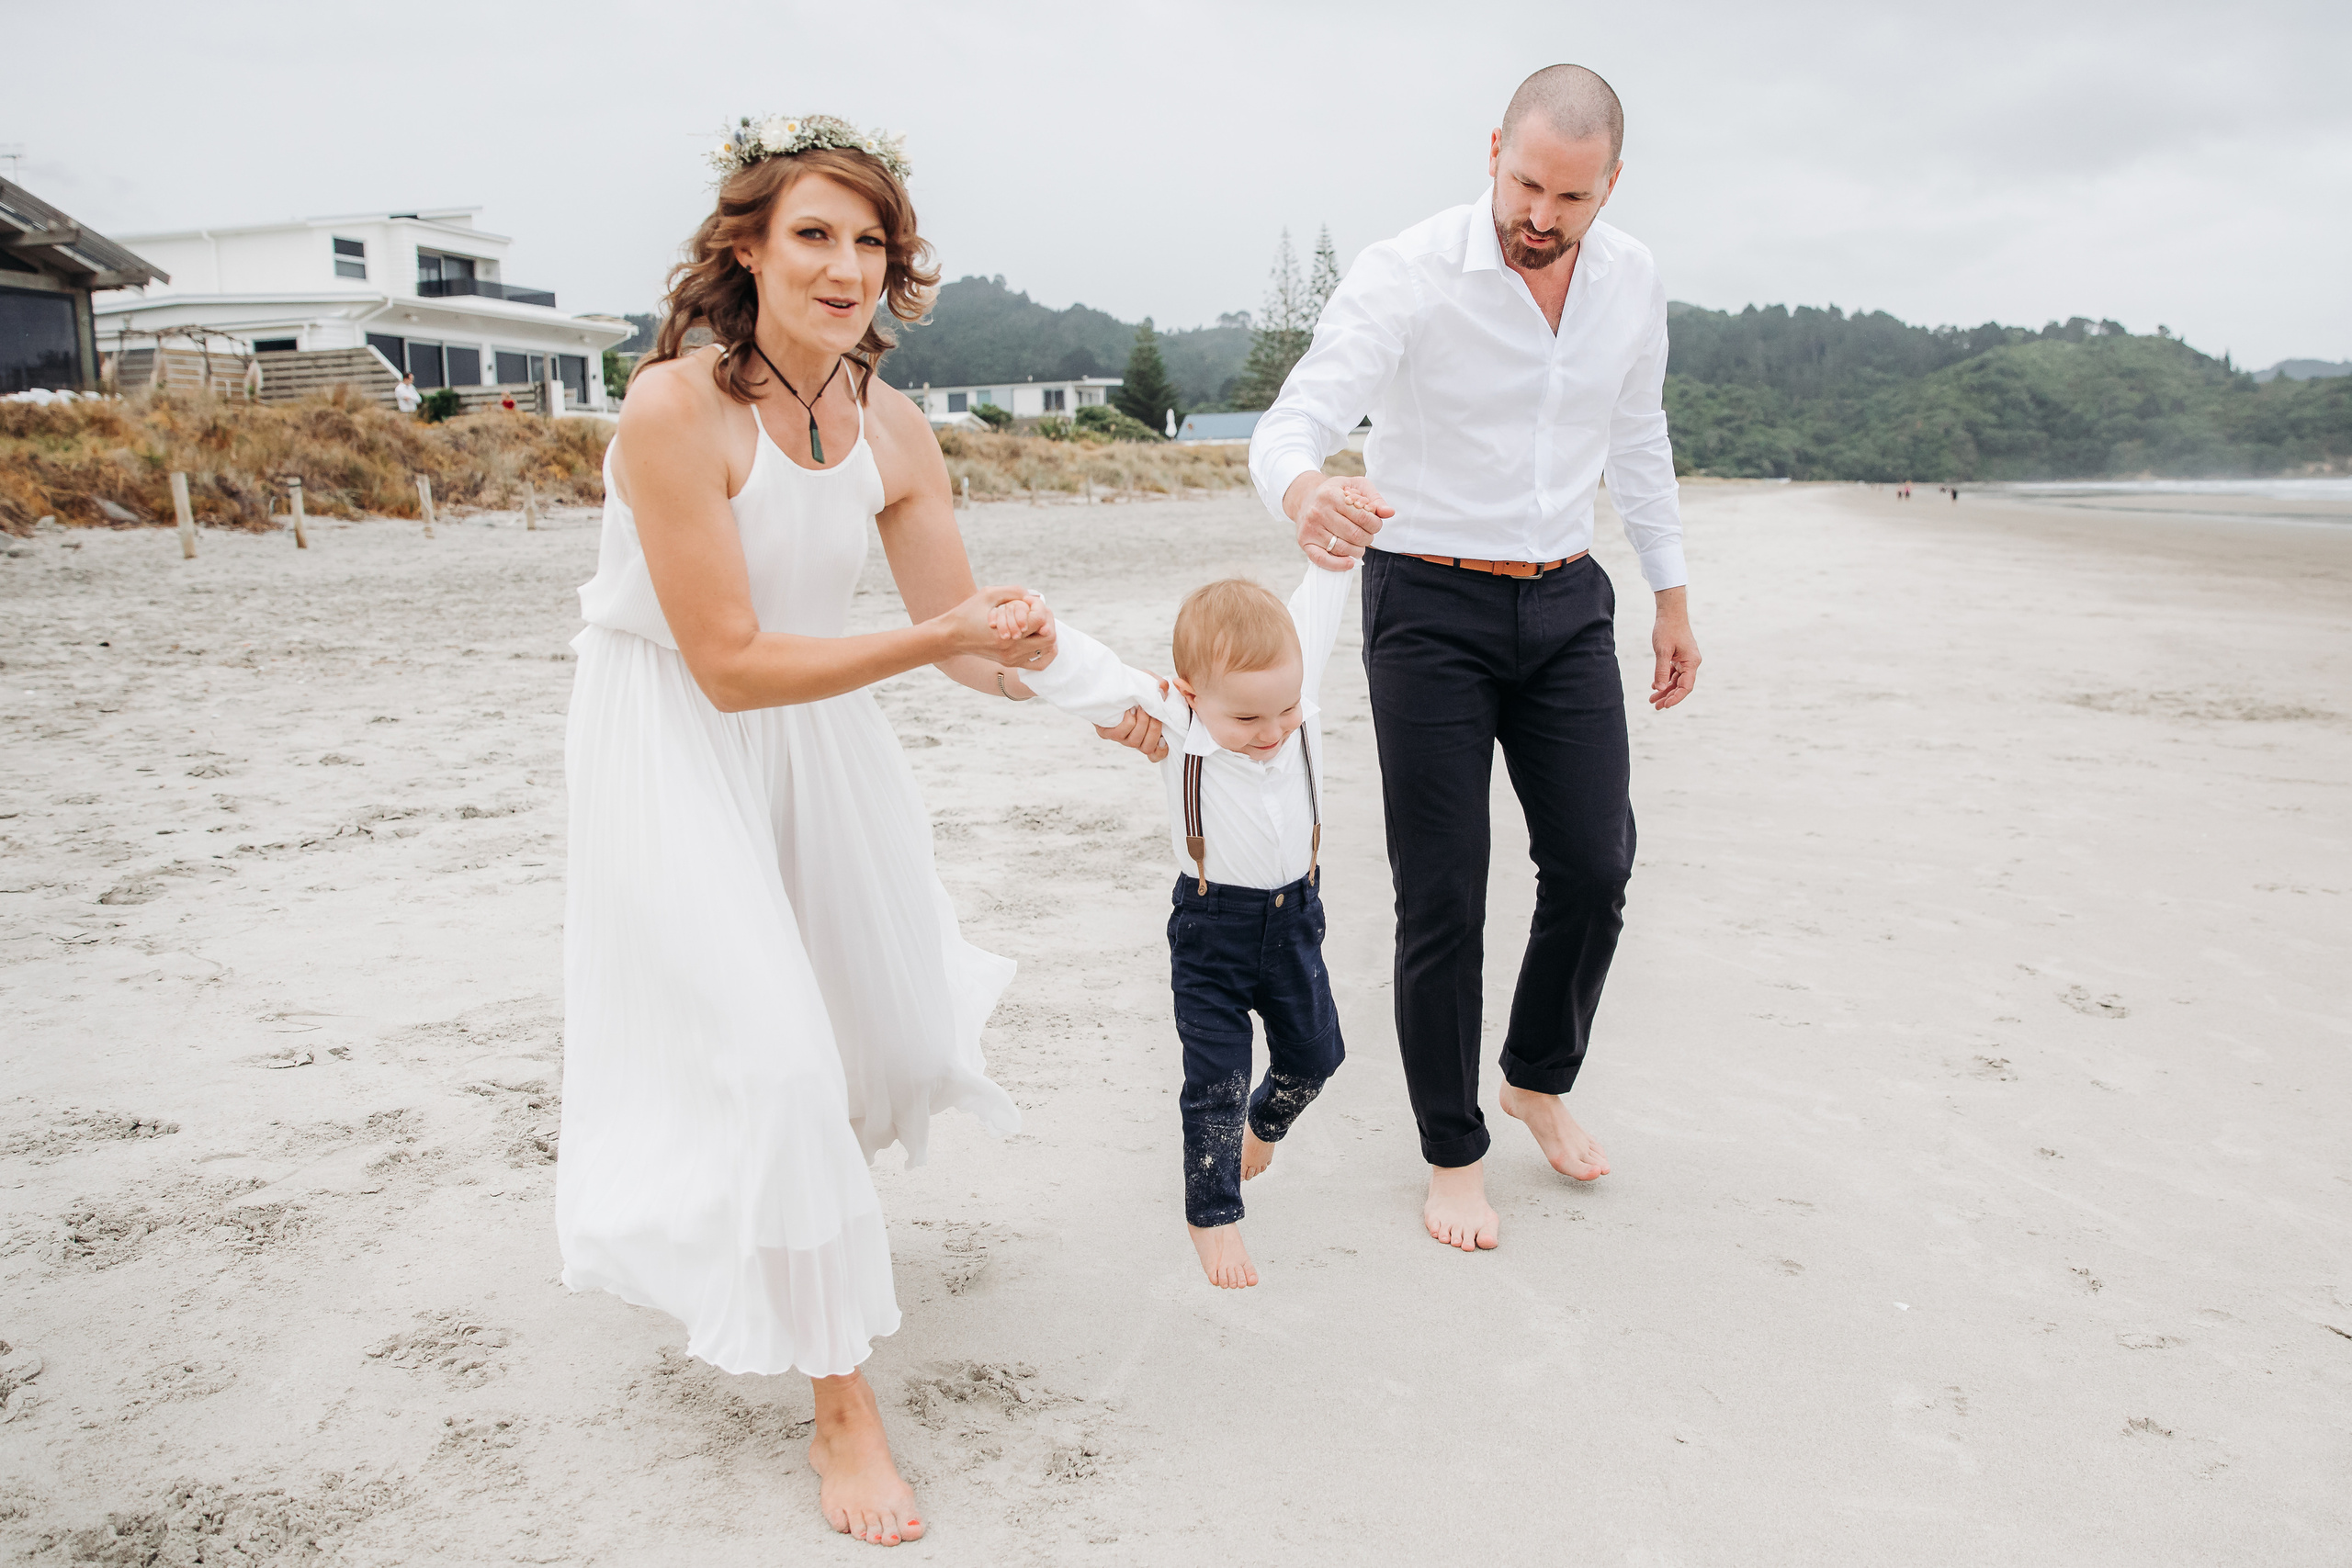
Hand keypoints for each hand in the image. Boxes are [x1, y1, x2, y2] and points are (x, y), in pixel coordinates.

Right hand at [938, 584, 1055, 665]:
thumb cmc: (968, 613)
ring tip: (1036, 622)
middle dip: (1046, 619)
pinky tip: (1039, 637)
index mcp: (1006, 635)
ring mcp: (1013, 660)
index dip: (1038, 605)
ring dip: (1046, 632)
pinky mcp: (1011, 663)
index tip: (1027, 600)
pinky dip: (1045, 649)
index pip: (1040, 620)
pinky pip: (1040, 663)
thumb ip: (1014, 591)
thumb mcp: (988, 594)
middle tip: (1035, 610)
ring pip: (1048, 649)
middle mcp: (1012, 651)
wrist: (951, 637)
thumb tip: (1035, 596)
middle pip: (1049, 636)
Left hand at [1094, 673, 1172, 761]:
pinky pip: (1120, 733)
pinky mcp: (1105, 733)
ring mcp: (1119, 737)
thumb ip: (1159, 685)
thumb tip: (1164, 690)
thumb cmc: (1132, 685)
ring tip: (1140, 708)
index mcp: (1146, 732)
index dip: (1161, 750)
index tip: (1164, 738)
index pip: (1155, 754)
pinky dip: (1128, 722)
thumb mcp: (1148, 682)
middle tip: (1152, 711)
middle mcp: (1133, 738)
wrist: (1108, 682)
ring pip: (1135, 742)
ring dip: (1141, 723)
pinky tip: (1129, 710)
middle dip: (1154, 729)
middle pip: (1147, 748)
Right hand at [1286, 473, 1390, 570]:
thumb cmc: (1335, 493)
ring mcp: (1310, 528)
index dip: (1376, 524)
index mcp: (1331, 495)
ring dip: (1357, 551)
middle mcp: (1318, 511)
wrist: (1306, 498)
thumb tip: (1389, 512)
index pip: (1363, 517)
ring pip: (1342, 548)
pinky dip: (1338, 565)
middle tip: (1367, 535)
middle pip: (1354, 534)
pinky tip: (1349, 562)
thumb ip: (1375, 499)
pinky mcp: (1305, 542)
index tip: (1375, 524)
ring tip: (1359, 545)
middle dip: (1368, 538)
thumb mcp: (1356, 487)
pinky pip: (1322, 559)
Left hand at [1650, 587, 1699, 709]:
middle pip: (1681, 686)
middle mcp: (1691, 663)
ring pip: (1676, 680)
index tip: (1665, 705)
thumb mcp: (1662, 650)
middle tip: (1655, 706)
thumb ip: (1661, 670)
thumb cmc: (1667, 629)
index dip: (1676, 698)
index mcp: (1691, 662)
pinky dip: (1664, 679)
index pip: (1686, 686)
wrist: (1670, 612)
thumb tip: (1659, 689)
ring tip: (1652, 700)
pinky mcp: (1679, 657)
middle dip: (1669, 697)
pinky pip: (1673, 673)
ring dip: (1665, 690)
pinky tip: (1654, 686)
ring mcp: (1686, 660)